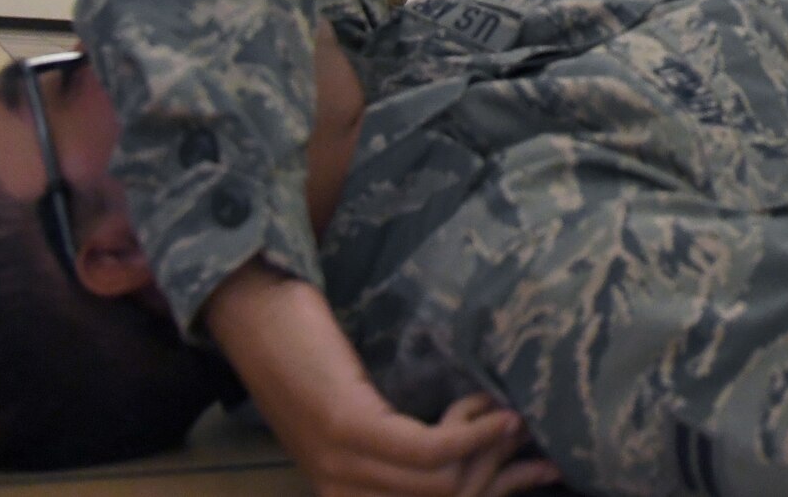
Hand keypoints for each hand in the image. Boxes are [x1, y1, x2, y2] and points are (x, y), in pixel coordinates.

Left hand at [205, 262, 560, 496]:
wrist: (252, 308)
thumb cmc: (300, 347)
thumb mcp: (349, 406)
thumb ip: (389, 436)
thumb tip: (451, 445)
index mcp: (339, 488)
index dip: (482, 491)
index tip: (535, 471)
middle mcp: (338, 487)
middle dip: (493, 477)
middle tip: (528, 439)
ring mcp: (340, 460)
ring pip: (439, 487)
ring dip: (488, 453)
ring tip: (514, 417)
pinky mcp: (350, 428)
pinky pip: (427, 452)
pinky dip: (471, 436)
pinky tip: (495, 413)